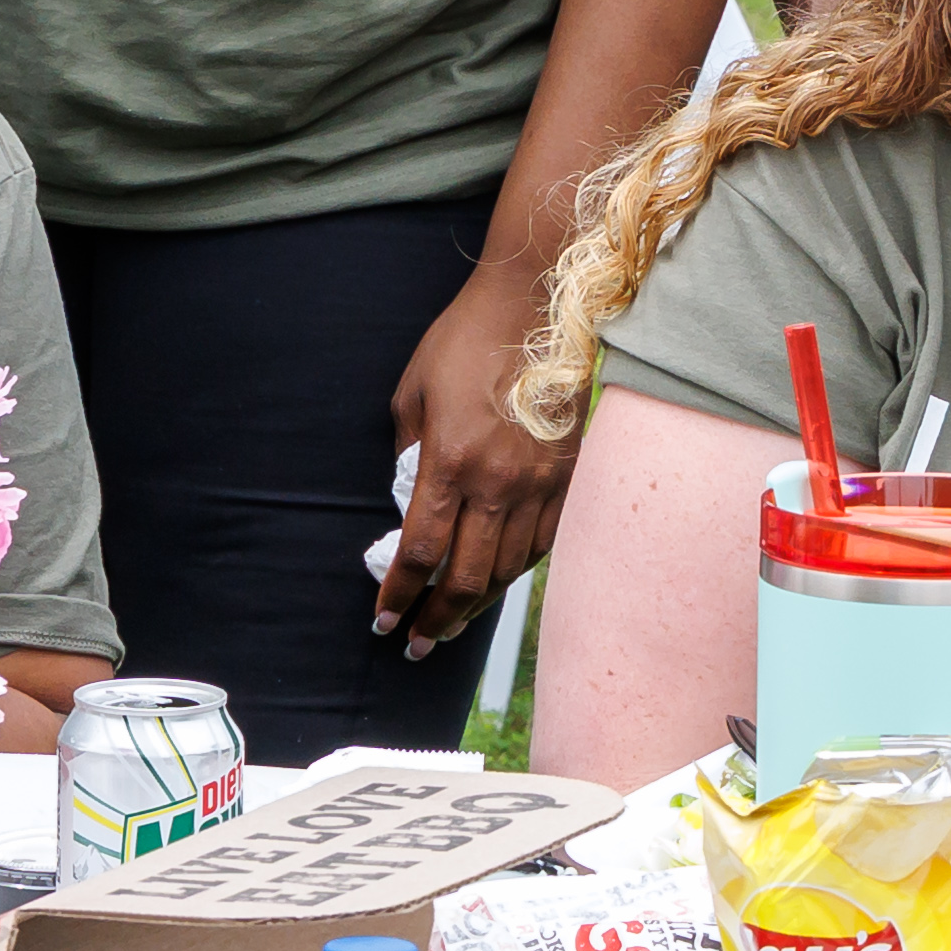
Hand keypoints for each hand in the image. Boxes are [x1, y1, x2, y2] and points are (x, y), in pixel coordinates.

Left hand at [380, 255, 573, 658]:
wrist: (538, 306)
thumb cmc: (466, 340)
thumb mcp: (413, 391)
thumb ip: (407, 452)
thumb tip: (407, 498)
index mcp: (450, 461)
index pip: (420, 550)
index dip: (398, 593)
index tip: (382, 619)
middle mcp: (498, 484)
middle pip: (465, 577)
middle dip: (435, 620)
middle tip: (415, 644)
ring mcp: (539, 485)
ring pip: (507, 570)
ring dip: (474, 607)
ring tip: (450, 626)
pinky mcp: (568, 479)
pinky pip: (542, 546)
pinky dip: (515, 574)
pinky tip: (495, 585)